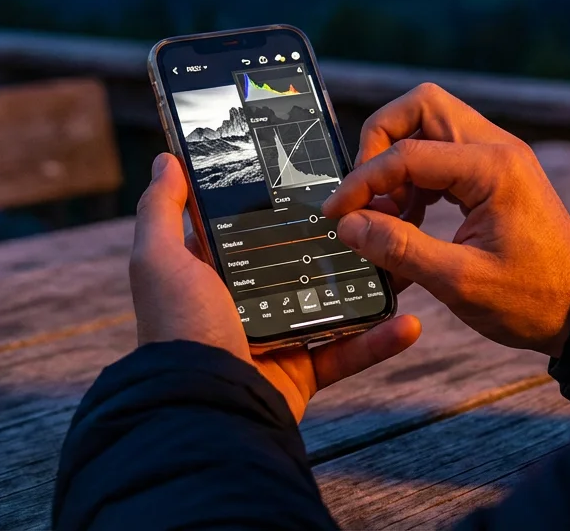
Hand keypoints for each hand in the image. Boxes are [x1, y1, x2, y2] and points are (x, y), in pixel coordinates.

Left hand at [130, 153, 422, 420]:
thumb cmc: (178, 330)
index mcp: (214, 274)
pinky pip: (349, 353)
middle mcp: (245, 304)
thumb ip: (162, 209)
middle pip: (302, 262)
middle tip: (378, 212)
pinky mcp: (303, 373)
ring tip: (402, 258)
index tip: (320, 175)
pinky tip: (409, 322)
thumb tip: (165, 160)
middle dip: (340, 240)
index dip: (281, 203)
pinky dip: (380, 341)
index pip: (252, 229)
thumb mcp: (159, 260)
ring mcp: (278, 339)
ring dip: (369, 286)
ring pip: (333, 305)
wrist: (204, 409)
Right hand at [322, 83, 569, 356]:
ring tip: (388, 214)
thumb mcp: (460, 282)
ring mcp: (497, 157)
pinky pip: (441, 152)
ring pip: (428, 124)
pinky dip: (415, 177)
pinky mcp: (493, 173)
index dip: (363, 181)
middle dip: (380, 142)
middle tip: (365, 191)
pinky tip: (409, 220)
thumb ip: (400, 248)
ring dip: (397, 161)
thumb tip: (349, 225)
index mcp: (493, 168)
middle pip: (420, 107)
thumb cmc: (531, 299)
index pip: (408, 153)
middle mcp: (496, 149)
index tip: (336, 213)